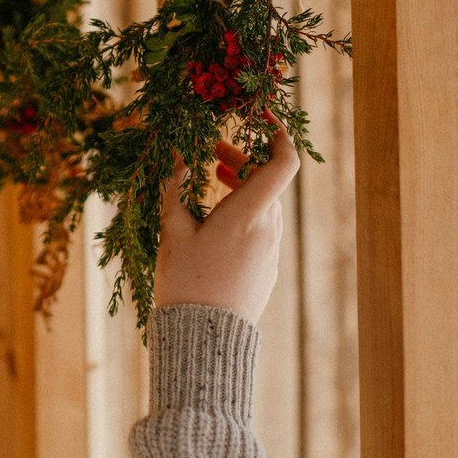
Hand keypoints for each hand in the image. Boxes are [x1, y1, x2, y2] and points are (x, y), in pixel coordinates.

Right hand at [153, 121, 299, 325]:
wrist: (204, 338)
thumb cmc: (185, 282)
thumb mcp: (173, 232)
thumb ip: (175, 190)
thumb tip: (174, 156)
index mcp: (250, 214)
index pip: (284, 162)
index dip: (279, 134)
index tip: (260, 119)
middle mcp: (269, 229)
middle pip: (268, 181)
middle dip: (243, 160)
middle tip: (212, 151)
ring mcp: (271, 250)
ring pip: (264, 205)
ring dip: (242, 187)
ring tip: (209, 183)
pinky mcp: (266, 268)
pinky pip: (261, 229)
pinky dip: (243, 213)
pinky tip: (213, 221)